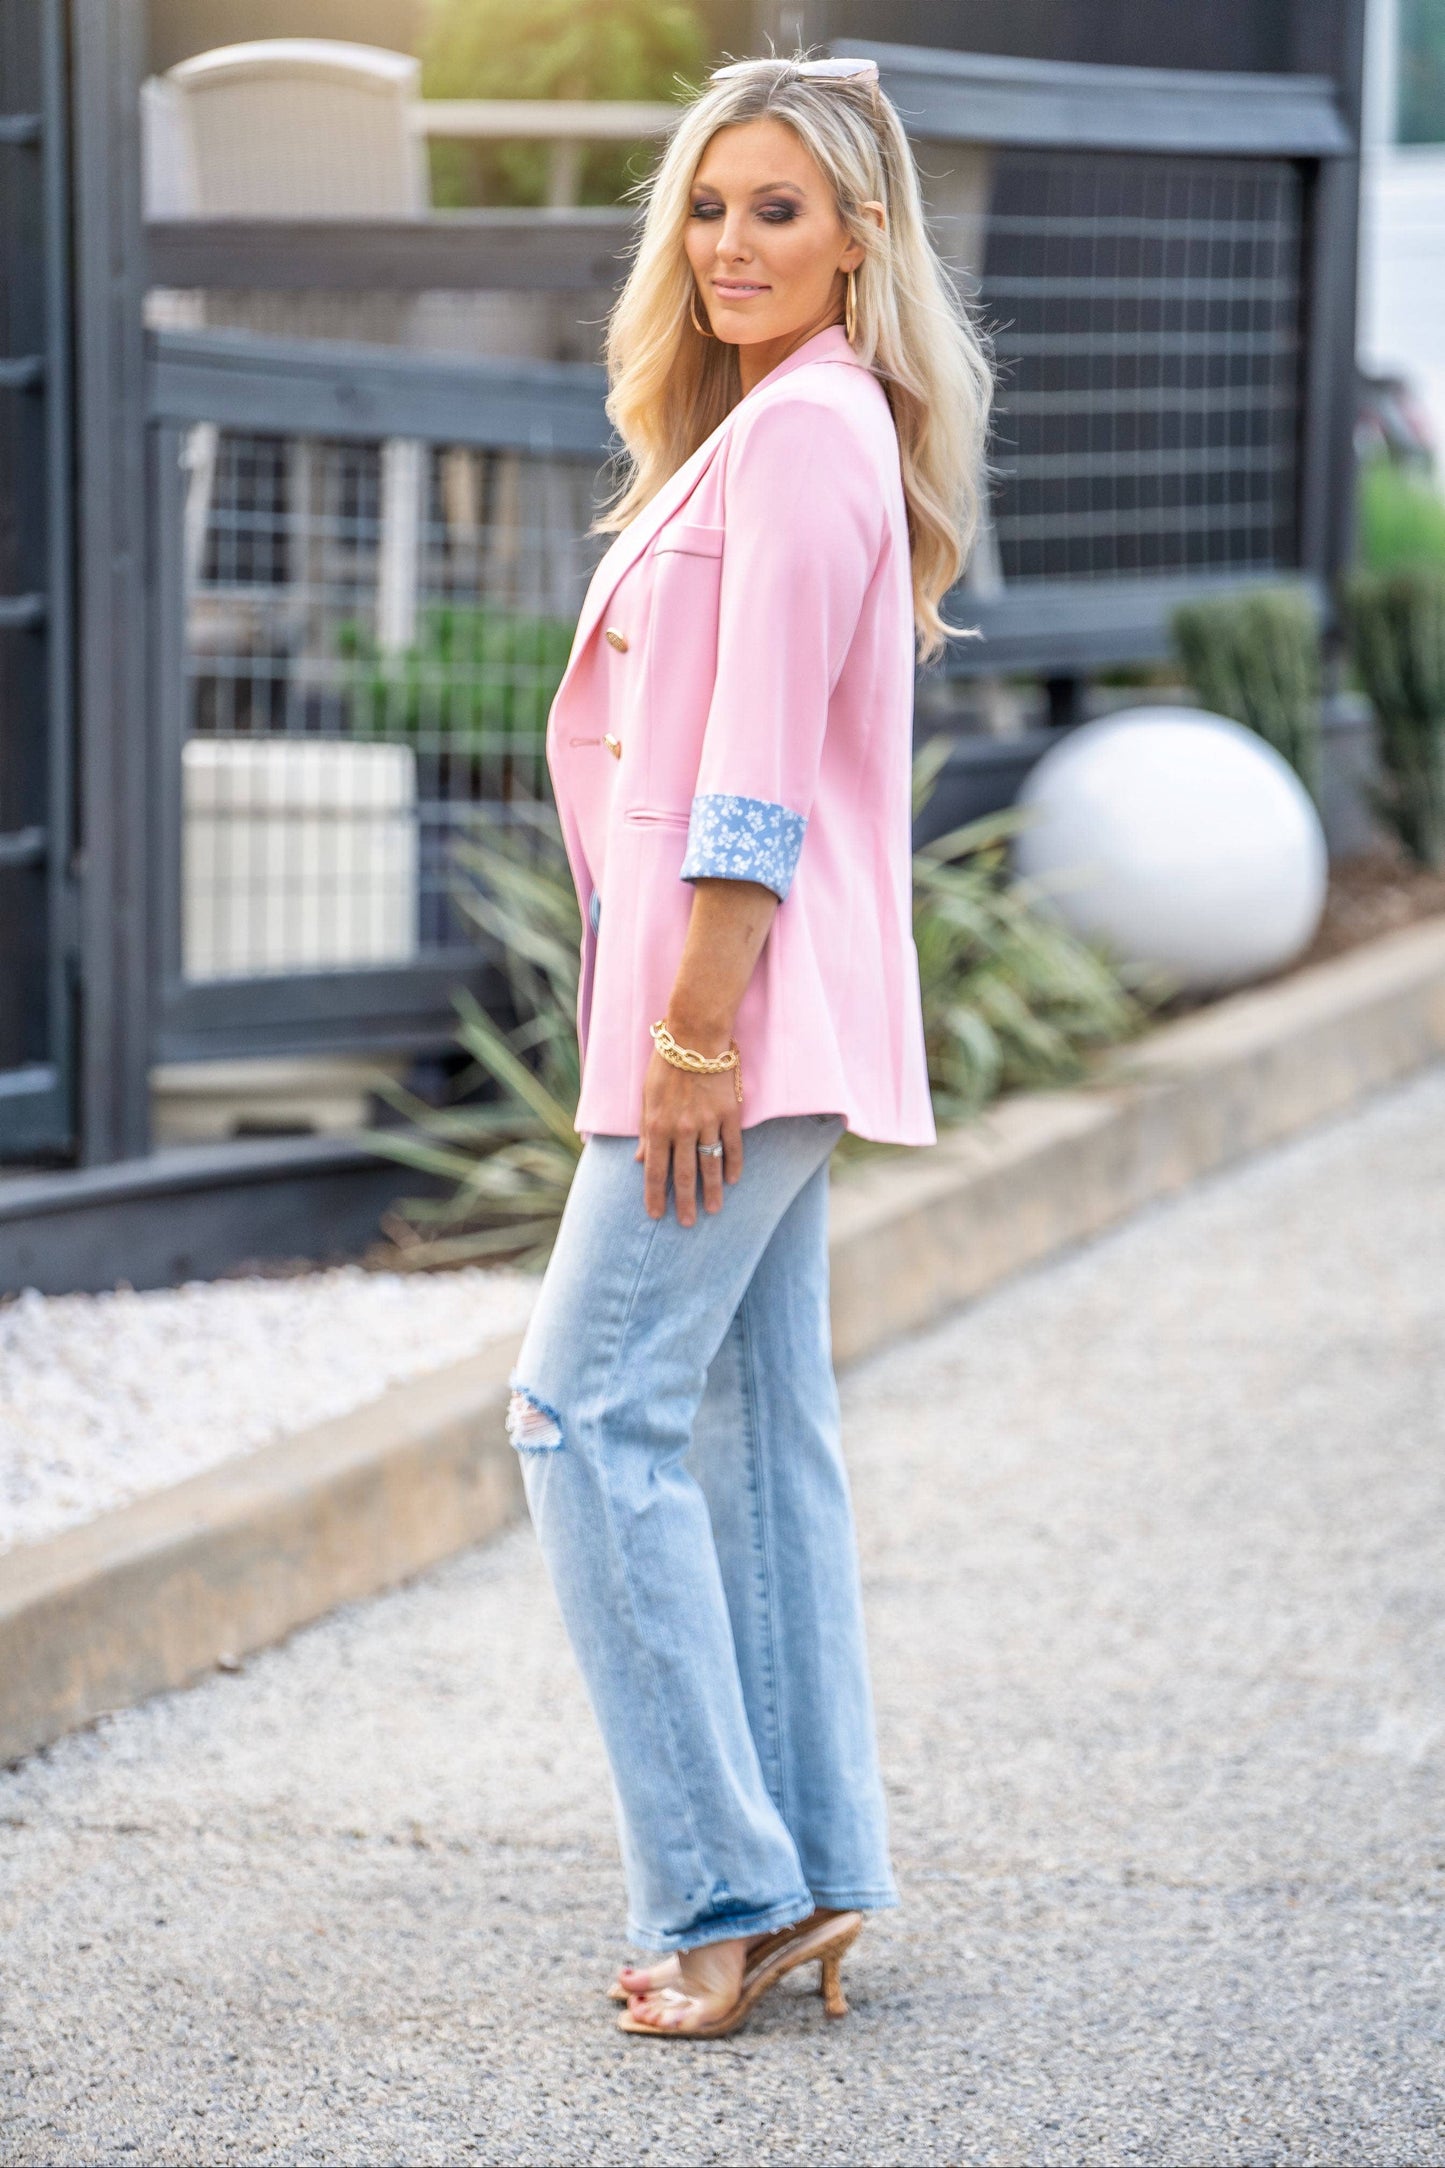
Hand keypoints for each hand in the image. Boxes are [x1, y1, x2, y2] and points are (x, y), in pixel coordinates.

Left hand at [635, 1049, 743, 1223]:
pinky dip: (733, 1165)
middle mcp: (682, 1129)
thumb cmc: (666, 1064)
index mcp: (657, 1126)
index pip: (655, 1171)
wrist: (696, 1036)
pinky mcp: (729, 1113)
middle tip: (688, 1224)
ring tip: (714, 1210)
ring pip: (710, 1165)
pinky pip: (733, 1146)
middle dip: (685, 1202)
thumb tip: (641, 1160)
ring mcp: (708, 1122)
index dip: (655, 1196)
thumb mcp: (647, 1097)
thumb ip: (645, 1131)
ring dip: (712, 1191)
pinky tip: (732, 1180)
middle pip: (683, 1174)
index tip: (656, 1215)